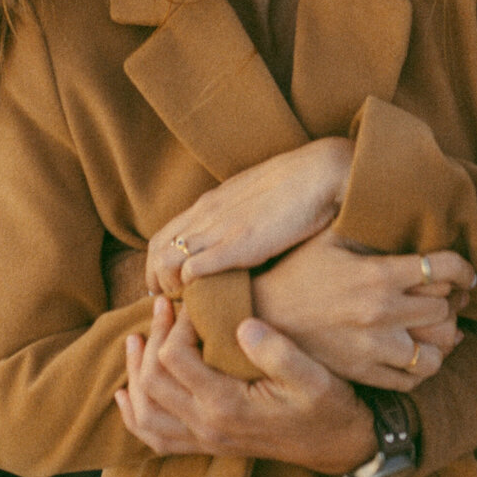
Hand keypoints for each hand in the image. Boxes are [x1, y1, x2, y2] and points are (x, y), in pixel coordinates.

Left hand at [115, 297, 376, 473]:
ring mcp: (206, 440)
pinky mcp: (209, 444)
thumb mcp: (314, 376)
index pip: (174, 360)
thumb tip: (243, 324)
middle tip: (165, 306)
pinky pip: (156, 438)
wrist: (339, 447)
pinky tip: (129, 394)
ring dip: (135, 374)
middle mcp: (208, 426)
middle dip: (152, 339)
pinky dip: (136, 416)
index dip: (175, 326)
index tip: (194, 305)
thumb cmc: (328, 407)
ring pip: (146, 413)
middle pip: (152, 382)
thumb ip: (278, 352)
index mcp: (227, 405)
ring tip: (136, 339)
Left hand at [145, 139, 352, 296]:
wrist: (320, 172)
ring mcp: (219, 228)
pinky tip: (207, 297)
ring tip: (189, 304)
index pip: (163, 236)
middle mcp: (207, 214)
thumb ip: (238, 215)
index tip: (169, 288)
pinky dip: (191, 286)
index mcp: (210, 203)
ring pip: (166, 261)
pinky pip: (194, 267)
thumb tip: (236, 234)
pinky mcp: (238, 244)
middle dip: (156, 282)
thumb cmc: (297, 186)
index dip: (157, 266)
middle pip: (156, 251)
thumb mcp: (254, 198)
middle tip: (172, 304)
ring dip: (171, 287)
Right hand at [252, 232, 474, 389]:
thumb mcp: (330, 236)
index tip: (465, 271)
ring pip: (437, 350)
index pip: (444, 269)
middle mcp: (383, 314)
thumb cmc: (295, 269)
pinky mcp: (364, 372)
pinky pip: (413, 378)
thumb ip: (367, 222)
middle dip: (453, 299)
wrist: (261, 315)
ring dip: (444, 337)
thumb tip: (394, 200)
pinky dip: (424, 365)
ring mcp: (375, 348)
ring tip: (438, 325)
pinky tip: (419, 350)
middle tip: (451, 294)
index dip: (464, 268)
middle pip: (445, 309)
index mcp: (379, 275)